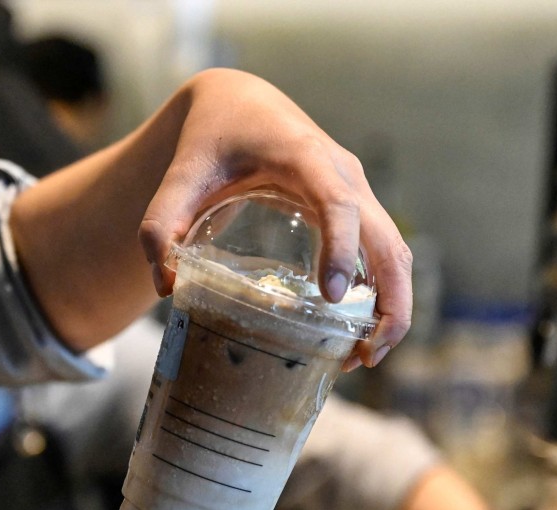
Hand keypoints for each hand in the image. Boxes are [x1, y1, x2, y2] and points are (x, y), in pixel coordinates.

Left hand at [11, 68, 411, 359]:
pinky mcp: (358, 207)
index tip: (333, 296)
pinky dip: (383, 294)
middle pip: (387, 240)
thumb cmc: (211, 138)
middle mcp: (343, 174)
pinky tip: (358, 334)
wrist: (241, 104)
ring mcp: (357, 190)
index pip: (337, 204)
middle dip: (389, 302)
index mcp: (304, 157)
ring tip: (363, 358)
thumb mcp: (179, 174)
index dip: (340, 248)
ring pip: (395, 252)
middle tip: (365, 356)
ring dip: (393, 306)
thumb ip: (160, 223)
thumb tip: (166, 286)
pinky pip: (384, 253)